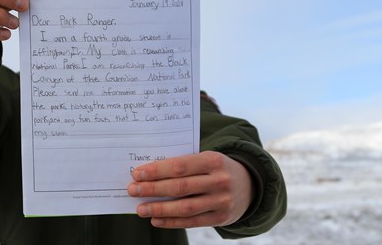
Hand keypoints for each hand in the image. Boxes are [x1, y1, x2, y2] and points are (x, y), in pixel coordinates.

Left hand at [127, 151, 252, 227]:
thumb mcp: (206, 159)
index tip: (137, 173)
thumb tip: (149, 174)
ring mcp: (221, 201)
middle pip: (180, 187)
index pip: (180, 166)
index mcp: (213, 160)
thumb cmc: (216, 169)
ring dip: (159, 208)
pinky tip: (156, 219)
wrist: (249, 184)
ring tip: (140, 208)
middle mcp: (219, 181)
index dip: (157, 170)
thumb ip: (183, 165)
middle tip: (132, 190)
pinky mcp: (221, 218)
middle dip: (153, 189)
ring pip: (185, 207)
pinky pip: (192, 221)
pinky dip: (172, 221)